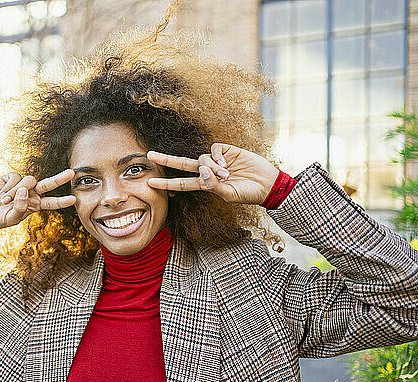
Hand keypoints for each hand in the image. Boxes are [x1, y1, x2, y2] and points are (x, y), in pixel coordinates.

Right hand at [0, 169, 75, 231]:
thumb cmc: (1, 218)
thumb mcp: (12, 218)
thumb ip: (20, 207)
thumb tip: (24, 191)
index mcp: (36, 205)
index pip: (52, 203)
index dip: (61, 201)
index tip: (73, 199)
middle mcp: (32, 193)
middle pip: (48, 184)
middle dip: (59, 178)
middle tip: (71, 173)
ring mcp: (22, 184)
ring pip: (28, 181)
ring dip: (16, 192)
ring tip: (5, 201)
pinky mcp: (12, 177)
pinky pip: (16, 178)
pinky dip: (8, 188)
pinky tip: (2, 194)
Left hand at [146, 143, 278, 204]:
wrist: (268, 184)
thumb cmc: (249, 194)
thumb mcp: (229, 195)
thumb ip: (214, 186)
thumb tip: (202, 172)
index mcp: (205, 185)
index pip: (181, 184)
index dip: (167, 184)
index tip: (151, 183)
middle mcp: (207, 171)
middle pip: (181, 164)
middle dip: (166, 160)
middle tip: (149, 155)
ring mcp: (216, 160)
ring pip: (201, 159)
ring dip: (211, 167)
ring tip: (227, 175)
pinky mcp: (226, 150)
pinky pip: (213, 150)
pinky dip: (216, 157)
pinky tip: (226, 165)